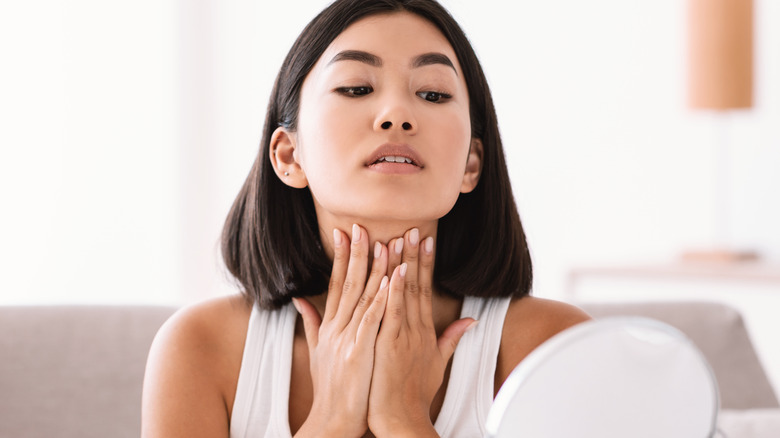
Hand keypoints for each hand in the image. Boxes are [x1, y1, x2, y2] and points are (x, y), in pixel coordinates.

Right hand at [292, 224, 389, 437]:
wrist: (332, 420)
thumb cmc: (331, 388)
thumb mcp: (317, 352)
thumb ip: (311, 323)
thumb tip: (298, 299)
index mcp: (330, 326)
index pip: (337, 283)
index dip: (342, 257)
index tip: (346, 232)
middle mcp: (337, 327)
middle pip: (348, 282)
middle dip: (356, 252)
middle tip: (362, 225)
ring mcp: (347, 338)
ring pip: (362, 295)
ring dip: (375, 267)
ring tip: (384, 242)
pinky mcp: (359, 351)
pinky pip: (372, 318)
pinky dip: (382, 296)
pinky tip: (391, 278)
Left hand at [367, 229, 476, 436]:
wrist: (402, 420)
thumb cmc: (414, 395)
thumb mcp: (437, 364)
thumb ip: (451, 339)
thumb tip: (470, 320)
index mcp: (424, 332)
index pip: (424, 289)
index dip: (425, 263)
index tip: (425, 239)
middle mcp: (415, 330)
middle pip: (416, 285)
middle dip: (415, 255)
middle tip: (414, 226)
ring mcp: (402, 336)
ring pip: (403, 293)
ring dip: (401, 264)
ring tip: (399, 237)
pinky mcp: (388, 344)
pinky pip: (391, 312)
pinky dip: (393, 291)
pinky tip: (393, 271)